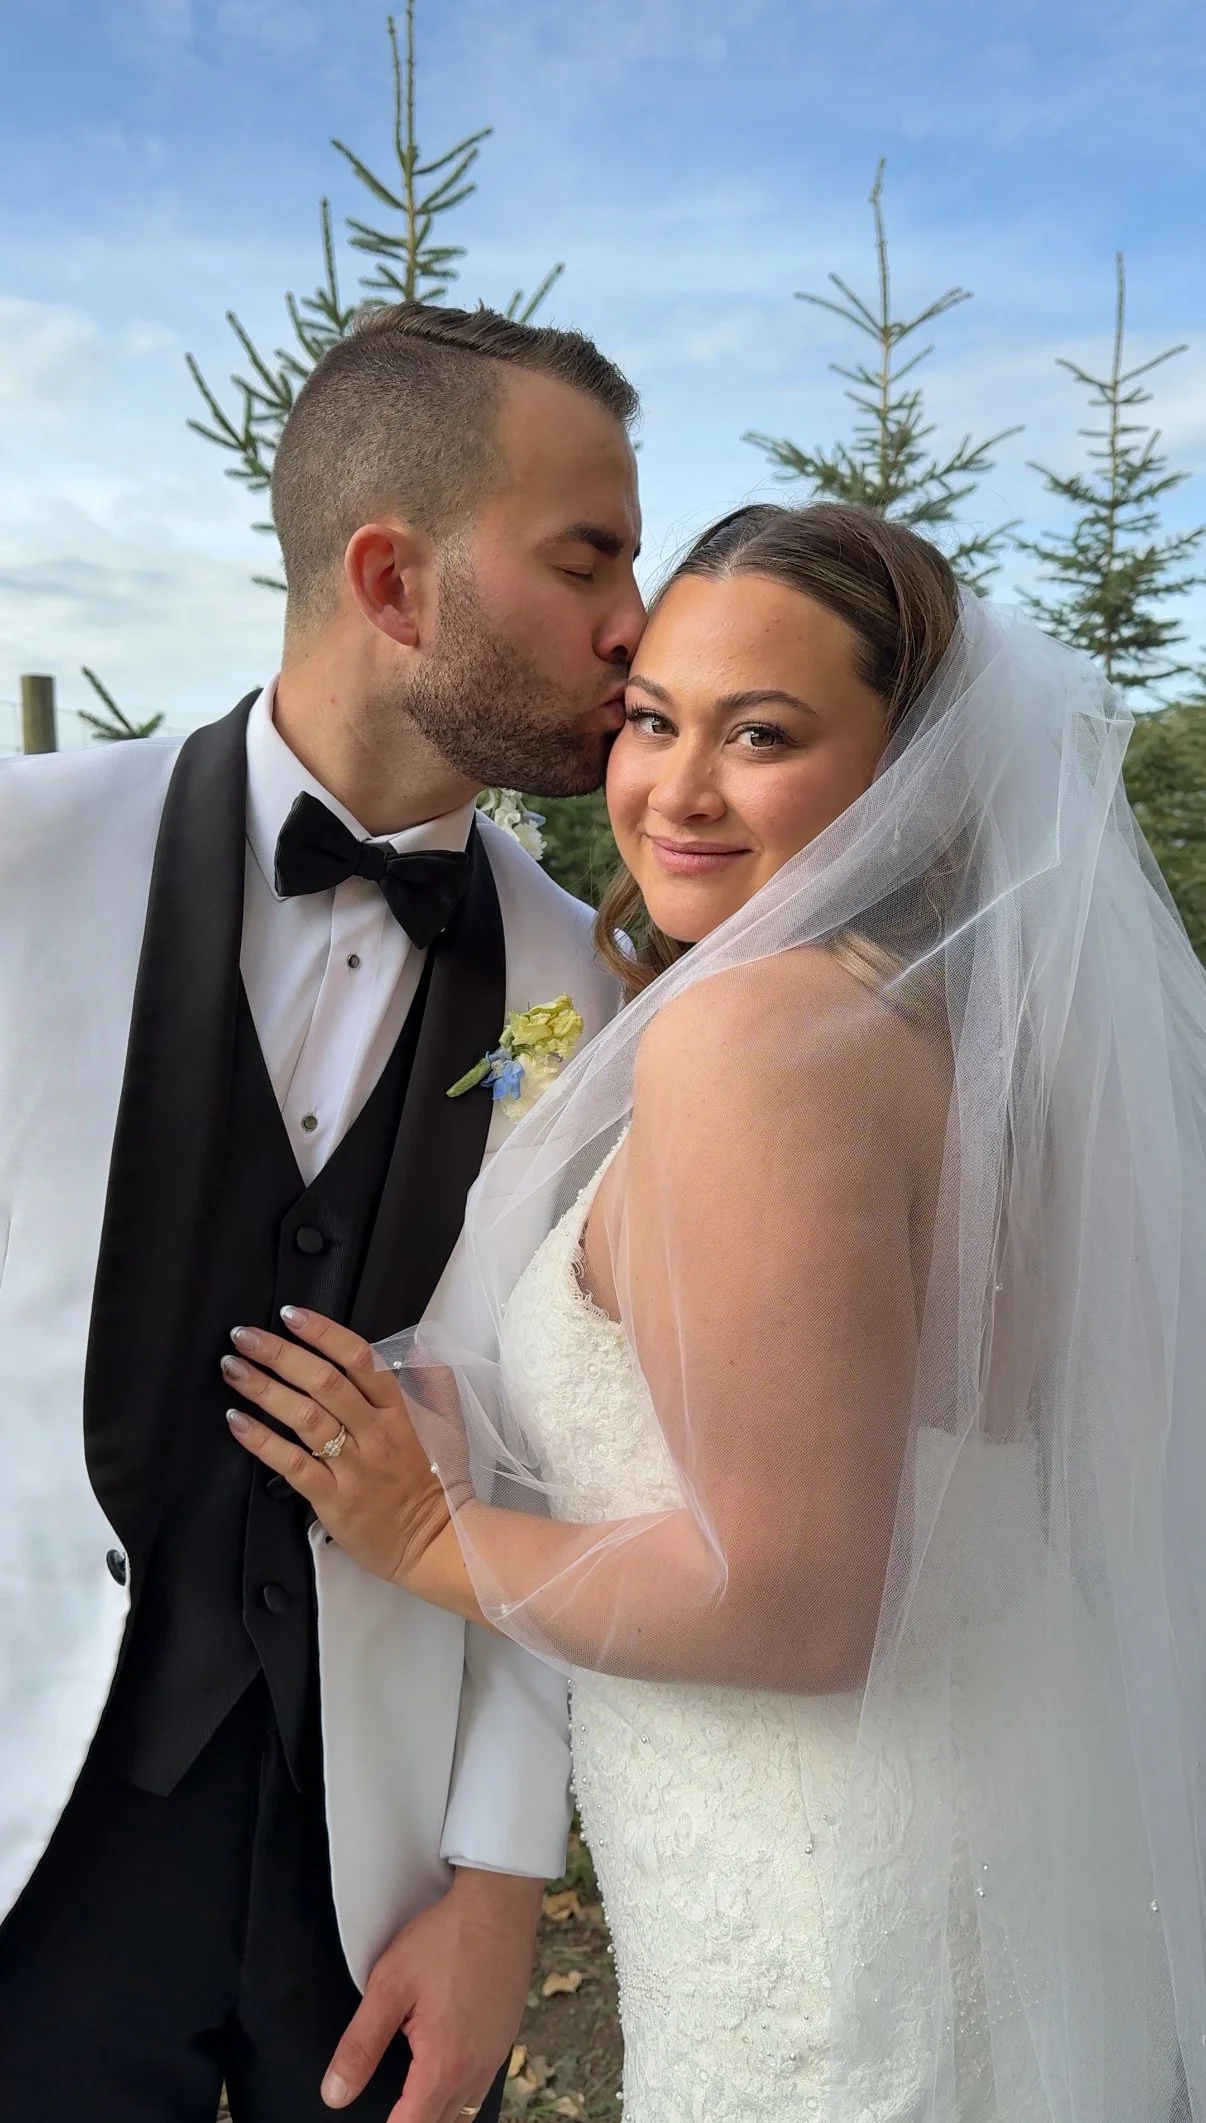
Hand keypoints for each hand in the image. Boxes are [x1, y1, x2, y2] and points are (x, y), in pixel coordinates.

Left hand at [221, 1308, 450, 1586]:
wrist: (437, 1544)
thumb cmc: (439, 1484)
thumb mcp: (449, 1427)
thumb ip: (436, 1383)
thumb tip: (421, 1345)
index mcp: (399, 1412)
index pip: (361, 1360)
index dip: (324, 1333)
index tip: (292, 1314)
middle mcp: (374, 1434)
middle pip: (325, 1383)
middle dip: (281, 1354)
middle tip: (244, 1335)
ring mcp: (352, 1467)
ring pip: (305, 1418)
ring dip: (264, 1389)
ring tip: (233, 1368)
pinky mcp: (332, 1498)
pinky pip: (292, 1465)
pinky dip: (262, 1442)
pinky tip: (237, 1422)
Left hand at [321, 1867, 542, 2121]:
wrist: (499, 1903)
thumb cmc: (446, 1938)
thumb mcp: (389, 1986)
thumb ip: (360, 2045)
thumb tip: (336, 2093)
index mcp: (444, 2064)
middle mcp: (476, 2070)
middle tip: (390, 2106)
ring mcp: (497, 2054)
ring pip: (465, 2110)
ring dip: (437, 2112)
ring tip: (412, 2097)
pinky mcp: (506, 2036)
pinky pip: (481, 2084)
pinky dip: (459, 2091)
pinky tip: (443, 2068)